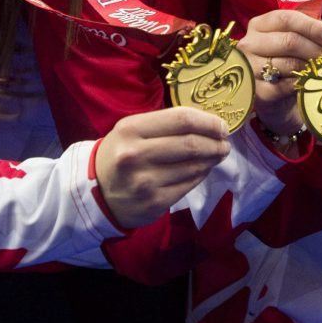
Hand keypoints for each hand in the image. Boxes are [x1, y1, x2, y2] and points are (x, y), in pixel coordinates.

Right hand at [94, 107, 230, 227]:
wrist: (96, 193)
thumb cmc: (121, 154)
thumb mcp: (133, 131)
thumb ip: (166, 124)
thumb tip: (210, 124)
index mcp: (131, 129)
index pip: (181, 119)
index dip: (208, 122)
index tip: (222, 126)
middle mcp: (135, 154)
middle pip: (191, 144)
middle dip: (216, 142)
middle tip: (225, 143)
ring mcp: (145, 181)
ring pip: (194, 166)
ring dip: (212, 159)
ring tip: (217, 155)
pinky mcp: (154, 202)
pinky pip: (189, 184)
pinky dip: (201, 174)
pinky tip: (203, 169)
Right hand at [238, 10, 321, 135]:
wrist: (281, 103)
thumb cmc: (295, 65)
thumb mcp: (313, 47)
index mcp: (262, 24)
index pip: (287, 18)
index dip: (312, 26)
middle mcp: (249, 43)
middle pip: (289, 41)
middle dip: (317, 50)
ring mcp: (249, 67)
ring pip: (288, 64)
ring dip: (314, 69)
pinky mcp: (255, 90)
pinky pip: (284, 85)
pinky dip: (303, 85)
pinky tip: (314, 86)